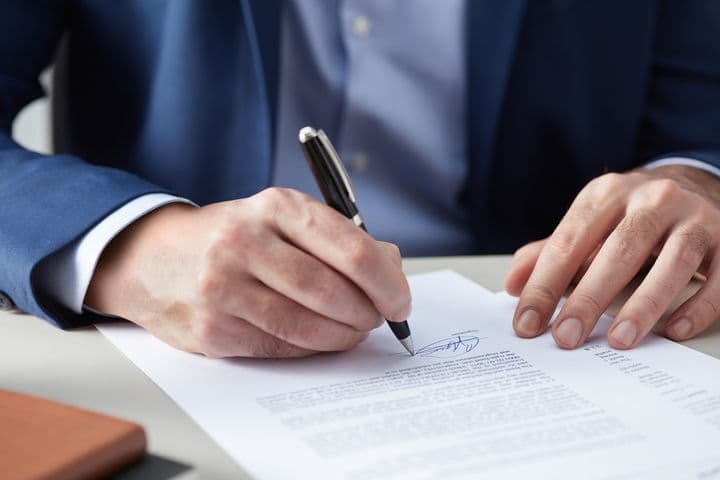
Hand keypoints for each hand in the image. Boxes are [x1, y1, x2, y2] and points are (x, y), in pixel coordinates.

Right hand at [85, 188, 410, 357]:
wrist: (152, 258)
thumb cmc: (233, 237)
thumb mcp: (280, 218)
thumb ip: (338, 238)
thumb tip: (391, 267)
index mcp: (274, 207)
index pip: (350, 248)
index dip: (386, 282)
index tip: (400, 301)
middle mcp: (245, 243)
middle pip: (331, 291)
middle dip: (368, 313)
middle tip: (379, 319)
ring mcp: (224, 289)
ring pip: (307, 327)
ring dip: (343, 335)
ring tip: (354, 330)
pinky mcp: (213, 330)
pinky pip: (281, 348)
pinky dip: (311, 349)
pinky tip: (320, 339)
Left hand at [505, 165, 719, 348]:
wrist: (694, 185)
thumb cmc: (629, 215)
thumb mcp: (590, 223)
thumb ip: (551, 252)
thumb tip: (512, 284)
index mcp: (607, 193)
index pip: (569, 241)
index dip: (545, 284)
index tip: (527, 322)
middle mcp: (652, 199)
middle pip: (617, 252)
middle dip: (587, 299)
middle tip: (566, 337)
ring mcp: (695, 217)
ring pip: (671, 262)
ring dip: (643, 305)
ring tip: (618, 341)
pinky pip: (719, 277)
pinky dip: (697, 306)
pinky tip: (674, 331)